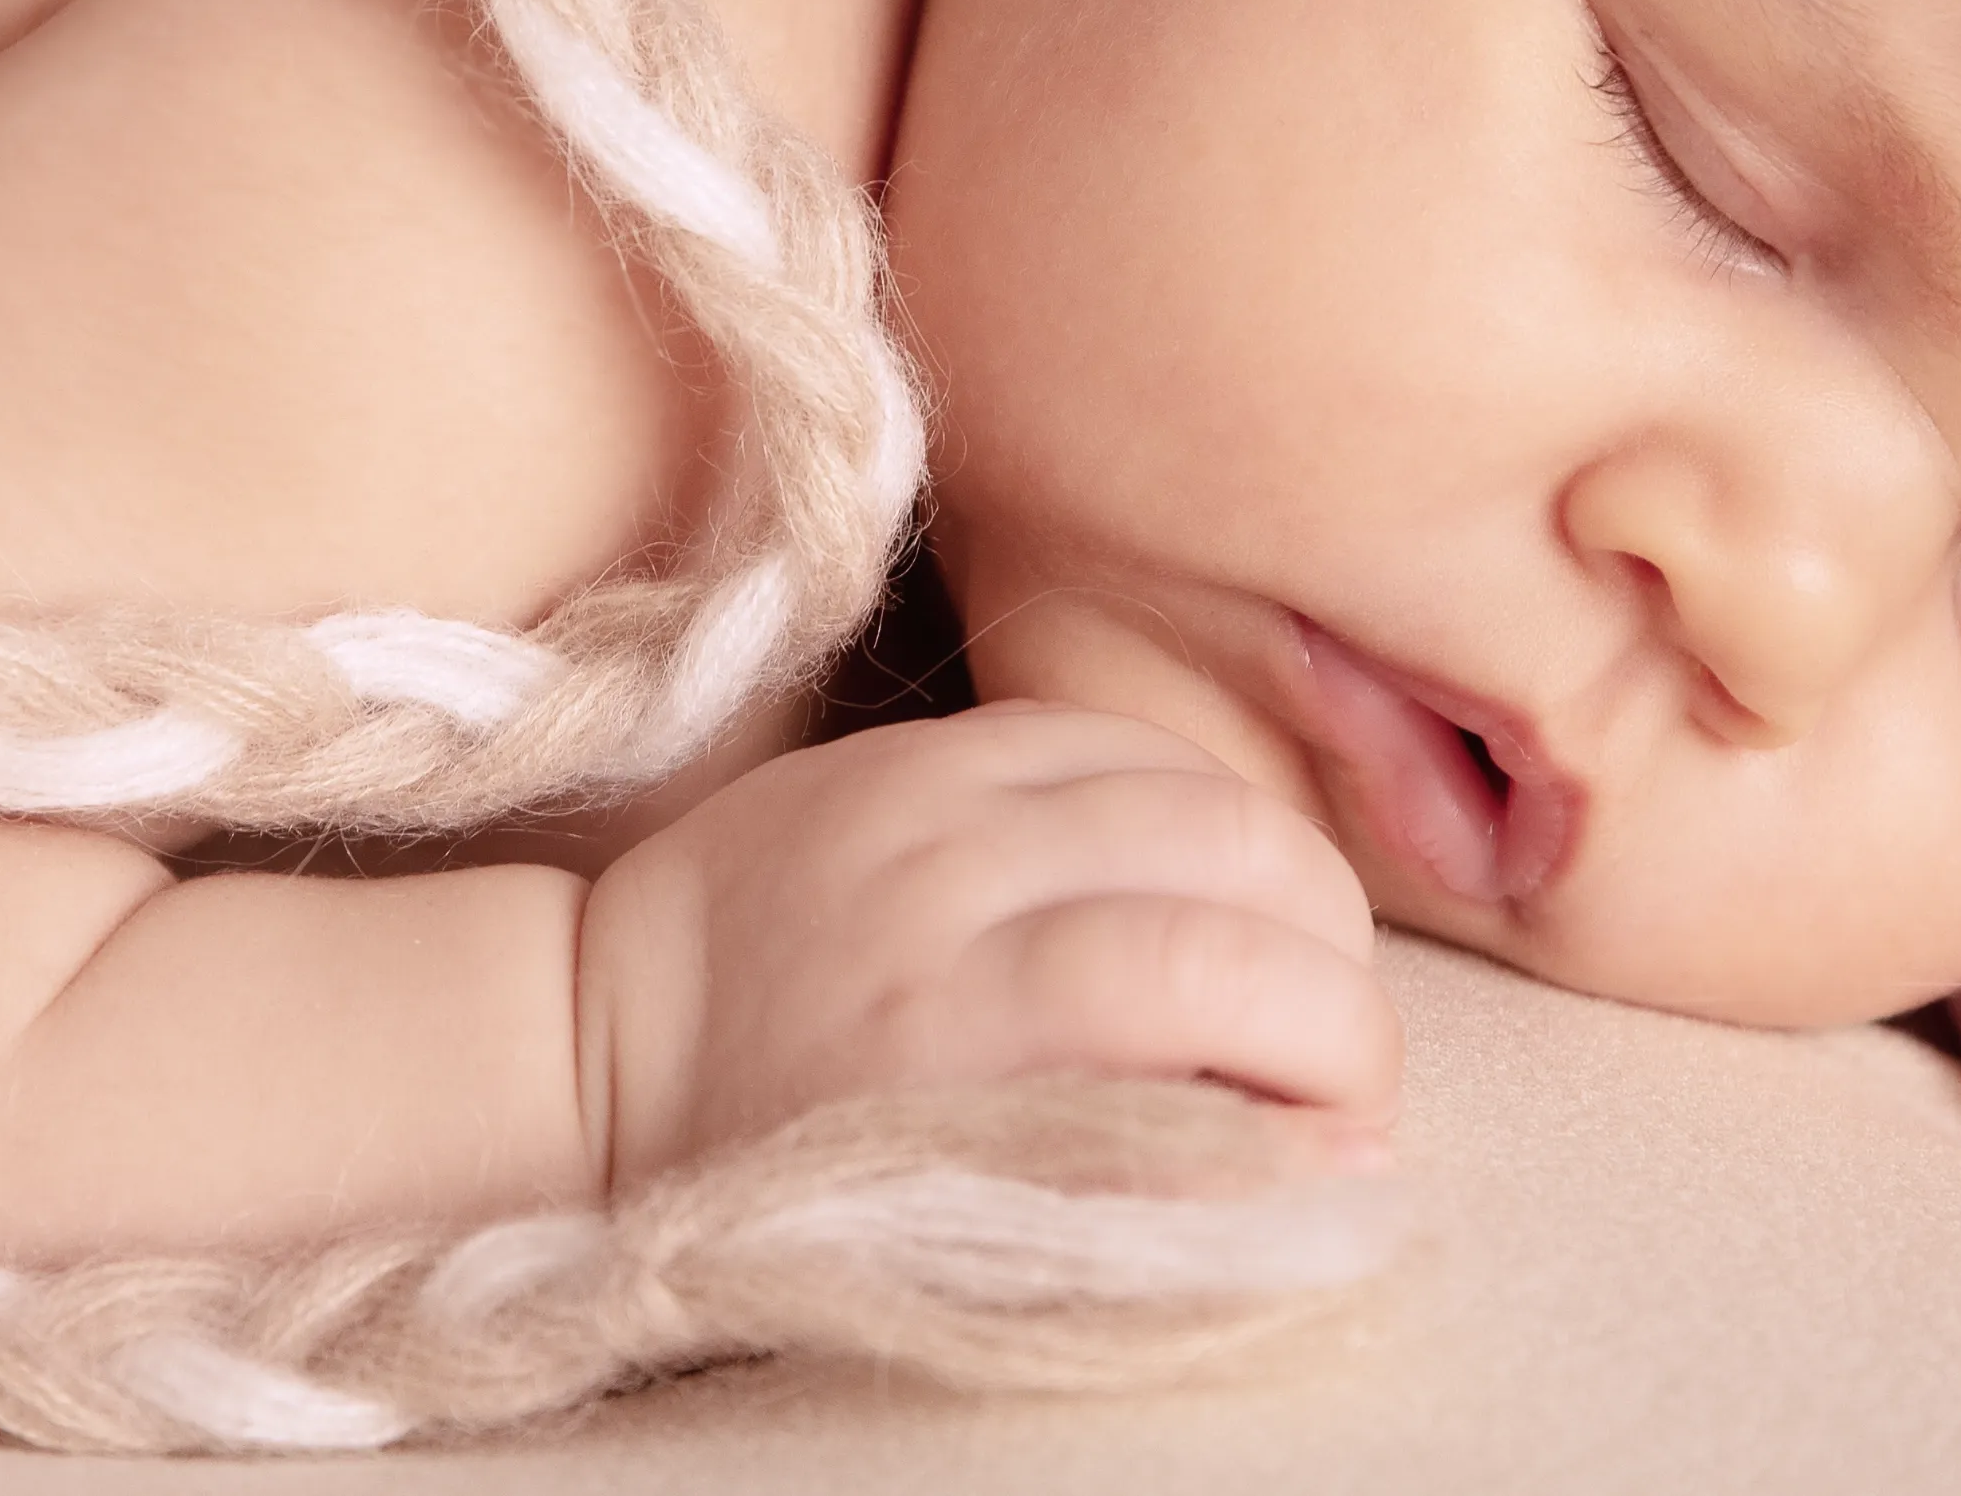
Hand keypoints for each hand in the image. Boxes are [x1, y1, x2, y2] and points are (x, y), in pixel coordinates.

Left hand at [573, 701, 1398, 1196]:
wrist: (606, 1034)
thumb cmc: (782, 1170)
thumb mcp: (946, 1221)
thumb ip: (1144, 1190)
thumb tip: (1345, 1161)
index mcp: (943, 1027)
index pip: (1211, 978)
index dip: (1336, 1052)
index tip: (1354, 1130)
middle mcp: (947, 885)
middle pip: (1240, 866)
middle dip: (1336, 972)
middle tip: (1329, 1059)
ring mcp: (941, 792)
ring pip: (1205, 790)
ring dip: (1290, 890)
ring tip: (1279, 975)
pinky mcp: (934, 742)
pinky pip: (1126, 739)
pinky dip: (1203, 812)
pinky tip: (1205, 883)